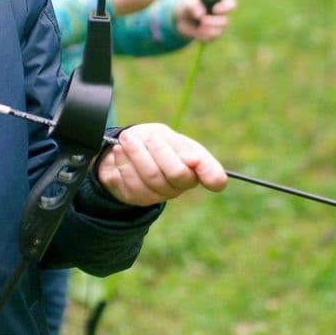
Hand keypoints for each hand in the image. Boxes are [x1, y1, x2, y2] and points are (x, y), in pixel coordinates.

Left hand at [96, 123, 227, 206]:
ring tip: (127, 138)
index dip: (211, 174)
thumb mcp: (169, 137)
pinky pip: (131, 181)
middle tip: (150, 137)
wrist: (126, 149)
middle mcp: (181, 185)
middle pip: (178, 174)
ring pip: (151, 176)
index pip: (215, 178)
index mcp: (197, 168)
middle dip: (161, 152)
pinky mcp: (137, 198)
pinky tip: (120, 151)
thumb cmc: (154, 142)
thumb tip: (194, 161)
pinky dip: (123, 162)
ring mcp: (160, 194)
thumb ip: (181, 148)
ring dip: (136, 153)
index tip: (194, 159)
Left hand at [174, 0, 236, 41]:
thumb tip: (201, 14)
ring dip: (207, 30)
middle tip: (202, 20)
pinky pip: (210, 39)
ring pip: (218, 32)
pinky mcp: (212, 37)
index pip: (231, 4)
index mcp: (220, 3)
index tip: (215, 9)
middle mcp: (222, 15)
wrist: (182, 20)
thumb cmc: (188, 6)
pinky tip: (196, 31)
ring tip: (198, 26)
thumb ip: (193, 5)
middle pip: (225, 21)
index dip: (225, 7)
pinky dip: (202, 36)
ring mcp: (219, 27)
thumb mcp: (188, 2)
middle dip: (213, 22)